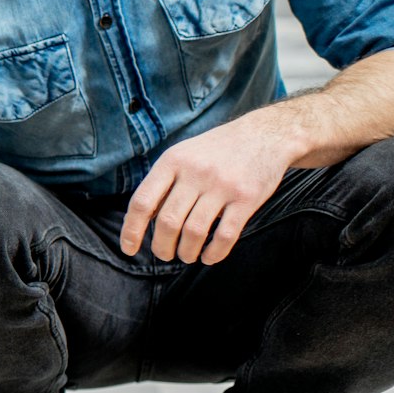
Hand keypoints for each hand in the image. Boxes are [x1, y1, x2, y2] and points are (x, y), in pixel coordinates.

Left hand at [120, 112, 296, 264]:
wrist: (265, 135)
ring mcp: (222, 185)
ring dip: (186, 252)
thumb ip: (163, 182)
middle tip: (164, 254)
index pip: (142, 201)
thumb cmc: (215, 150)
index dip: (131, 230)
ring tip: (186, 255)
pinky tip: (208, 257)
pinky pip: (226, 235)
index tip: (128, 249)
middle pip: (168, 221)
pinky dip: (214, 253)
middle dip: (162, 246)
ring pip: (194, 231)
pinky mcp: (247, 198)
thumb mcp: (182, 154)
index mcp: (172, 161)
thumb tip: (142, 219)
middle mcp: (195, 172)